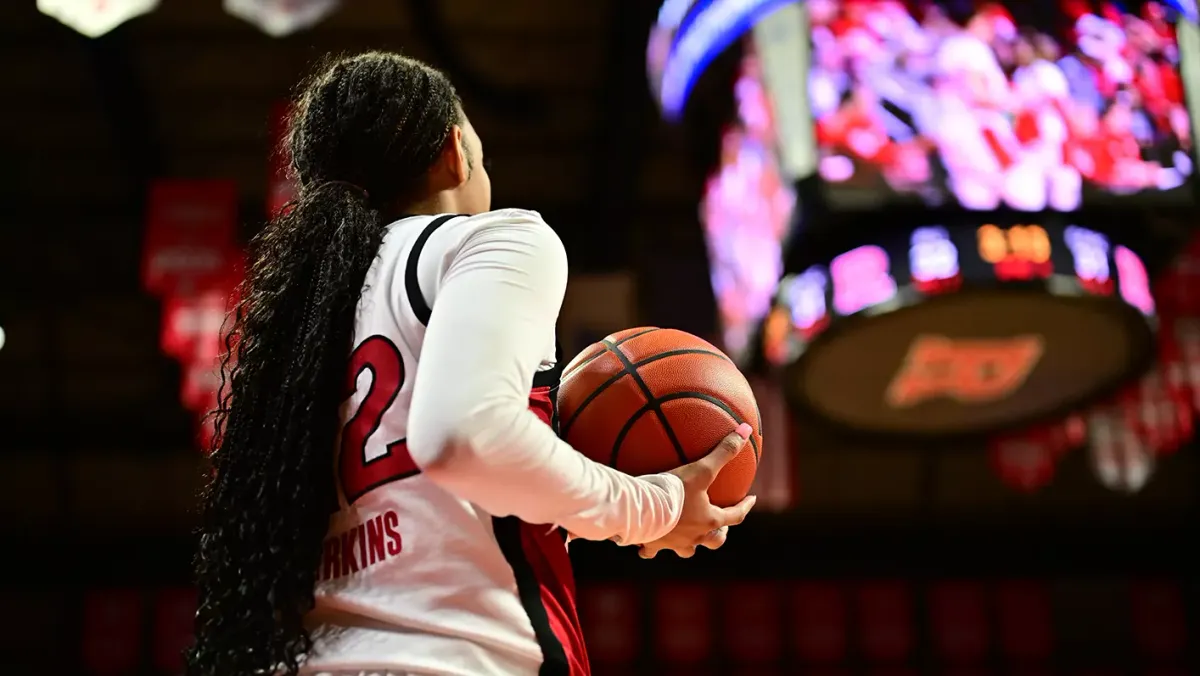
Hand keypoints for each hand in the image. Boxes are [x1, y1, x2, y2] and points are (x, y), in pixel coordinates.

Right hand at [638, 423, 756, 559]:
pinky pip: (650, 550)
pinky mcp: (651, 545)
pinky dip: (649, 547)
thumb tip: (745, 430)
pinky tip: (643, 543)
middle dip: (719, 534)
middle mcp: (694, 536)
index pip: (735, 516)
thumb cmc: (673, 491)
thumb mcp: (700, 469)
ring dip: (689, 544)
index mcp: (709, 520)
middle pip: (713, 540)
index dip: (744, 507)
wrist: (641, 510)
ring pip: (686, 550)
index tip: (750, 500)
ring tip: (685, 535)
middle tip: (720, 527)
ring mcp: (673, 544)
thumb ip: (723, 451)